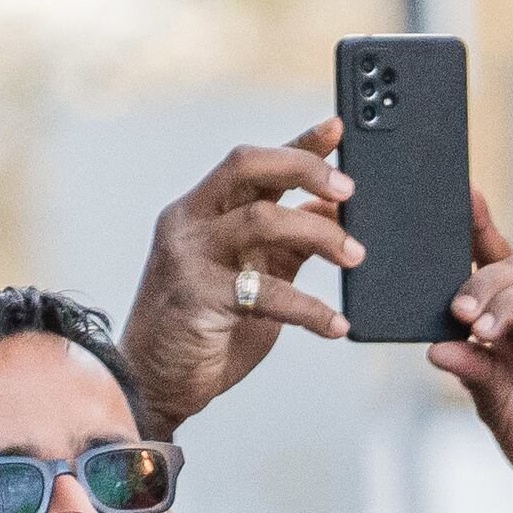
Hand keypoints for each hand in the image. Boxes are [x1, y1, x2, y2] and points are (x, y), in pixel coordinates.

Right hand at [120, 118, 360, 430]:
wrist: (156, 384)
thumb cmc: (204, 329)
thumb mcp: (254, 276)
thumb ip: (290, 244)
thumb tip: (335, 211)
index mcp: (201, 210)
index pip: (252, 163)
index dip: (297, 143)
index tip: (338, 129)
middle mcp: (189, 222)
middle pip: (247, 167)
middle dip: (304, 169)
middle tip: (349, 192)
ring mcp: (188, 256)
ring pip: (262, 219)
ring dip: (320, 236)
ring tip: (355, 256)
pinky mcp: (196, 297)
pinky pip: (265, 291)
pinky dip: (309, 308)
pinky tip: (334, 324)